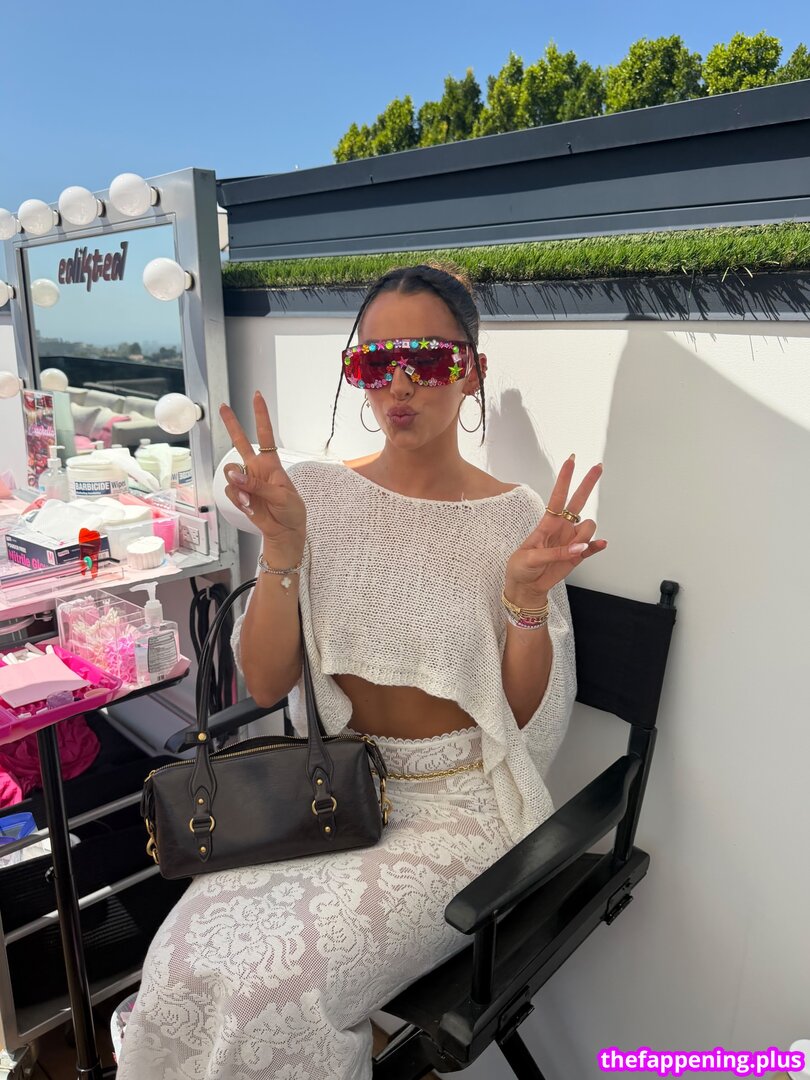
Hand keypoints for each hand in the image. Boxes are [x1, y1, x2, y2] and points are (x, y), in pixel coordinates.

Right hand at [219, 392, 305, 560]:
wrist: (284, 531)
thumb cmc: (290, 510)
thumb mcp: (281, 496)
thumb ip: (257, 485)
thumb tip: (235, 476)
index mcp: (271, 464)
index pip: (265, 435)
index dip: (261, 416)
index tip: (257, 397)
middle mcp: (256, 469)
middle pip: (240, 442)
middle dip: (231, 424)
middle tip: (223, 406)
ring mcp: (245, 481)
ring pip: (230, 472)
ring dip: (238, 483)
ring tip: (250, 497)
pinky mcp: (238, 495)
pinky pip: (230, 490)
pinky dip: (238, 498)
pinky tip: (249, 505)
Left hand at [505, 456, 606, 604]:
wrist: (525, 586)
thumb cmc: (521, 567)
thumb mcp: (530, 558)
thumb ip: (554, 552)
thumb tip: (579, 548)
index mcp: (547, 523)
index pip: (558, 496)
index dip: (564, 478)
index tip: (571, 460)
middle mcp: (561, 528)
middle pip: (578, 501)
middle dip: (588, 483)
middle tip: (598, 467)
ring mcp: (571, 541)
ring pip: (588, 527)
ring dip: (584, 536)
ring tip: (571, 550)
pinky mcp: (577, 556)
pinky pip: (592, 548)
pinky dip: (597, 546)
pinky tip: (600, 545)